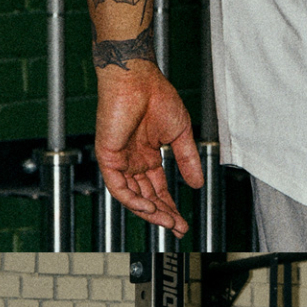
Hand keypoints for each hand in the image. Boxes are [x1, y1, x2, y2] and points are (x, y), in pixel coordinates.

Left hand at [94, 61, 202, 231]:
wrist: (138, 78)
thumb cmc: (155, 95)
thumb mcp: (180, 133)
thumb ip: (187, 160)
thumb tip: (198, 182)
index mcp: (147, 154)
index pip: (157, 188)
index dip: (170, 206)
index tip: (182, 222)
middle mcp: (132, 160)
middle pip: (146, 196)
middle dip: (162, 214)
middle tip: (178, 227)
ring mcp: (120, 159)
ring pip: (132, 196)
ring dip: (150, 211)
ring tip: (167, 221)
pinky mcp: (108, 156)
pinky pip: (118, 186)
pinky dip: (133, 200)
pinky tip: (149, 207)